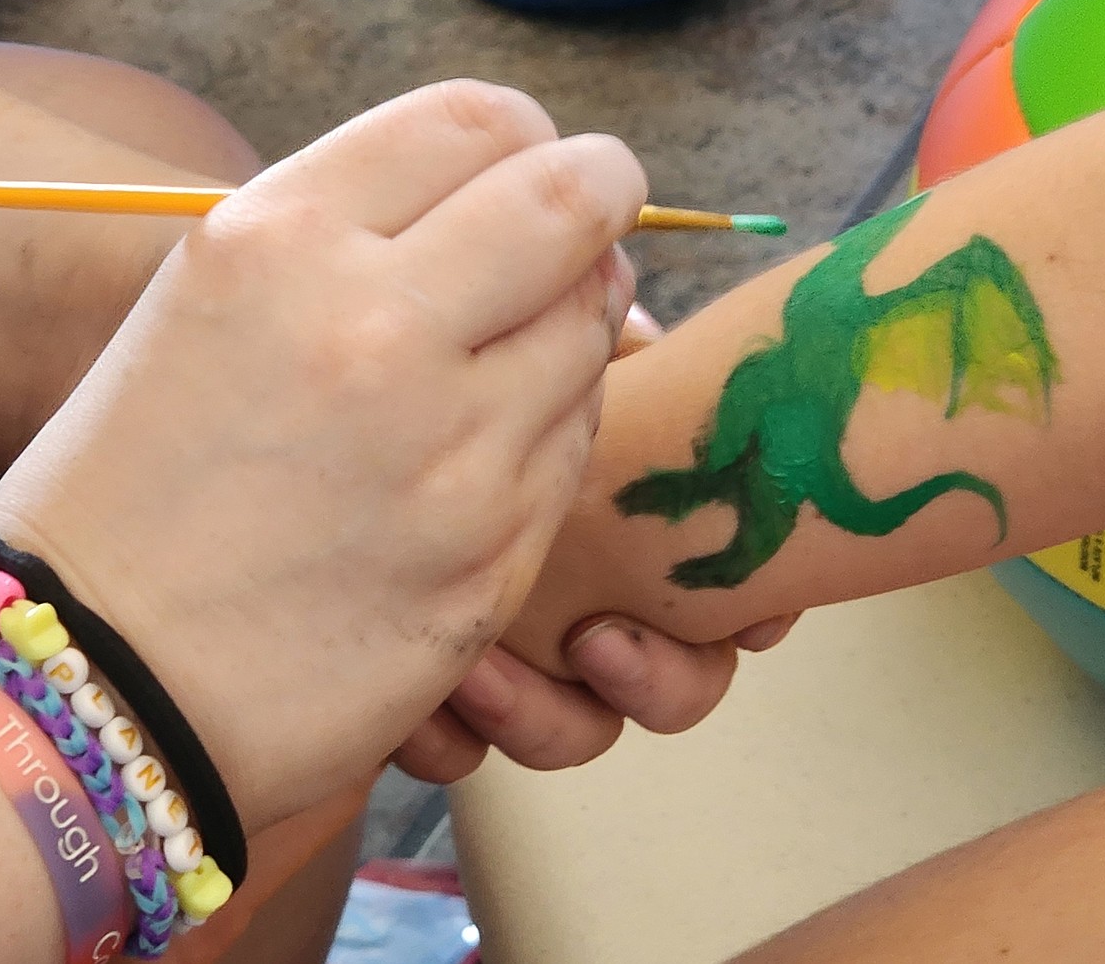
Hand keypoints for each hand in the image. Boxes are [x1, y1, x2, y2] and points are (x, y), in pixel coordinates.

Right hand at [0, 79, 645, 830]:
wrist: (111, 679)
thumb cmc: (147, 478)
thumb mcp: (216, 300)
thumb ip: (363, 226)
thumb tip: (524, 191)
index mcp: (284, 244)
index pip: (480, 122)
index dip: (532, 134)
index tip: (541, 161)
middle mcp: (378, 332)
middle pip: (572, 202)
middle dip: (603, 189)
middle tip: (597, 207)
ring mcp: (453, 453)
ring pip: (594, 327)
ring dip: (576, 315)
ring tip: (515, 343)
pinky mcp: (497, 554)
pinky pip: (577, 440)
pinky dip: (556, 416)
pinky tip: (493, 439)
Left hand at [392, 301, 802, 782]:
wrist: (354, 447)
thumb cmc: (480, 393)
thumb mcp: (563, 367)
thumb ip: (625, 359)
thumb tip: (662, 352)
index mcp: (637, 550)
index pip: (722, 601)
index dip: (750, 617)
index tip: (746, 618)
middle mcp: (596, 612)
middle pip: (673, 687)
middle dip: (653, 680)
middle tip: (596, 641)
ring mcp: (524, 660)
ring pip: (575, 734)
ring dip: (544, 717)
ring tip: (480, 675)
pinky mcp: (440, 691)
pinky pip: (460, 752)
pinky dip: (448, 740)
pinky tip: (423, 711)